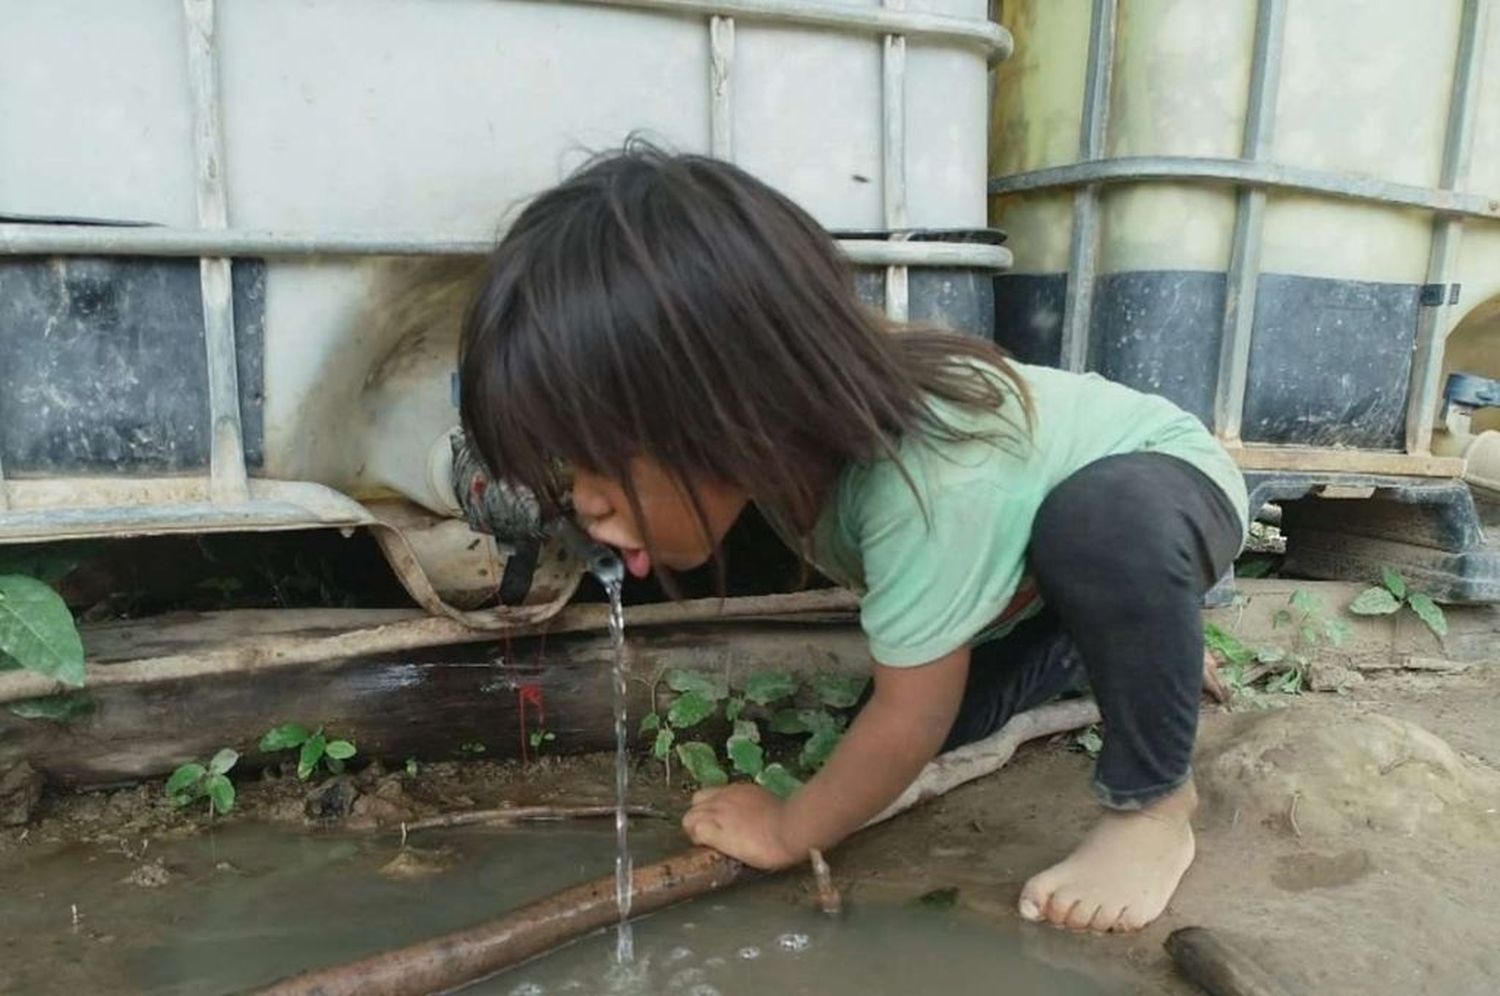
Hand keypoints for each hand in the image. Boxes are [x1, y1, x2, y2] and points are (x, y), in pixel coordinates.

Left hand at [681, 783, 801, 870]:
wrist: (789, 827)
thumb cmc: (790, 822)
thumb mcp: (771, 807)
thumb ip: (758, 809)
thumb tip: (760, 819)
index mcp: (740, 790)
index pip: (712, 795)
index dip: (711, 810)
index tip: (721, 824)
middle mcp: (724, 797)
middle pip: (695, 803)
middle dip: (699, 818)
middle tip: (711, 836)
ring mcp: (717, 812)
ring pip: (689, 817)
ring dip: (695, 831)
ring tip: (708, 845)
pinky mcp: (713, 829)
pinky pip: (695, 830)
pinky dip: (698, 840)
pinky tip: (710, 848)